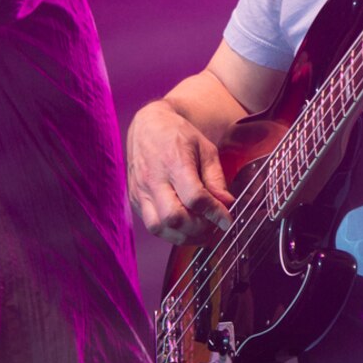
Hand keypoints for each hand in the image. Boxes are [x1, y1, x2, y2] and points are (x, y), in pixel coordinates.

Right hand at [127, 99, 233, 242]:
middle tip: (213, 228)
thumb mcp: (205, 149)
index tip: (227, 221)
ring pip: (159, 227)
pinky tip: (185, 227)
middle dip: (198, 229)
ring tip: (201, 232)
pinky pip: (151, 225)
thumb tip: (226, 203)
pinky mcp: (135, 199)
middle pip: (174, 217)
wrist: (148, 125)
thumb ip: (215, 177)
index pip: (194, 197)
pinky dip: (170, 232)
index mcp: (174, 162)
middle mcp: (154, 179)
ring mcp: (141, 191)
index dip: (214, 213)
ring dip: (183, 237)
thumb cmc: (178, 135)